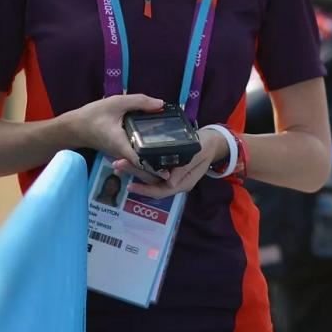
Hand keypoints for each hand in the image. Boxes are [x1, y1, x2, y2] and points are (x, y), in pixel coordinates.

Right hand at [66, 93, 168, 172]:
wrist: (74, 127)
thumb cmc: (93, 115)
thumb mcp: (116, 103)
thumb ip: (139, 102)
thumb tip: (161, 104)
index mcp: (122, 145)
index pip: (141, 163)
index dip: (156, 168)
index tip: (170, 170)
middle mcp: (123, 155)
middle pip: (143, 170)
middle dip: (159, 172)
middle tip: (178, 168)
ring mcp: (121, 156)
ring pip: (139, 168)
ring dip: (154, 168)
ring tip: (173, 163)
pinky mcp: (121, 154)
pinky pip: (135, 162)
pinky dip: (146, 162)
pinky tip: (159, 154)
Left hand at [112, 126, 227, 198]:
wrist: (213, 140)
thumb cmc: (207, 146)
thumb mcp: (199, 154)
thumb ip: (185, 168)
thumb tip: (170, 182)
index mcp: (183, 182)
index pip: (162, 190)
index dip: (146, 189)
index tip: (130, 185)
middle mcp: (174, 181)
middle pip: (151, 182)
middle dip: (134, 174)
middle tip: (118, 164)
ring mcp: (170, 174)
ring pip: (149, 175)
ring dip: (133, 169)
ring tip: (118, 161)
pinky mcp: (167, 166)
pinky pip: (151, 168)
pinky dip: (139, 163)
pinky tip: (128, 157)